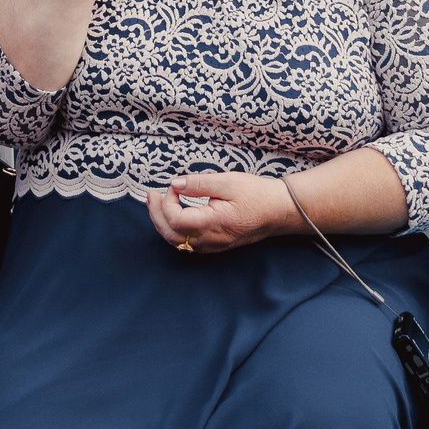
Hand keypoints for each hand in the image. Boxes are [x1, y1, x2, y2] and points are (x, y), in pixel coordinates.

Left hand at [146, 172, 293, 252]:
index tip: (176, 185)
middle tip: (150, 196)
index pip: (176, 219)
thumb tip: (175, 183)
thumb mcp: (228, 182)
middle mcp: (211, 240)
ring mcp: (213, 246)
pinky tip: (173, 217)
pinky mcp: (216, 245)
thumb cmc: (257, 194)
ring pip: (177, 242)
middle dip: (156, 215)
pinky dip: (174, 231)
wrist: (279, 211)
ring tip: (156, 205)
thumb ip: (199, 184)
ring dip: (163, 224)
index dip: (168, 202)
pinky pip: (187, 244)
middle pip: (171, 235)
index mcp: (213, 223)